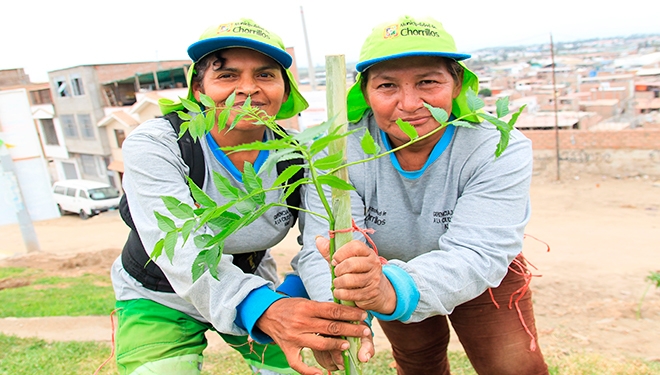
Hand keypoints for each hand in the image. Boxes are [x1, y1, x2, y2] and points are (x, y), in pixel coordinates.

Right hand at [256, 298, 370, 374]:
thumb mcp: (306, 302)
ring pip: (320, 344)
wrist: (266, 313)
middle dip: (351, 329)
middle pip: (331, 327)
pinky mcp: (287, 349)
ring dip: (336, 346)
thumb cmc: (291, 307)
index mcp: (308, 308)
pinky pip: (298, 364)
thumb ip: (323, 309)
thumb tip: (345, 312)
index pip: (333, 311)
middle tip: (365, 331)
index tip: (363, 316)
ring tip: (349, 345)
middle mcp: (302, 322)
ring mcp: (294, 337)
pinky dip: (309, 371)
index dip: (350, 314)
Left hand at [316, 237, 396, 313]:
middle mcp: (374, 264)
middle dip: (338, 270)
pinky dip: (340, 293)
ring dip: (338, 283)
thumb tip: (318, 239)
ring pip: (349, 280)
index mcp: (368, 252)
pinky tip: (339, 292)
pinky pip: (349, 294)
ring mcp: (373, 279)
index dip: (341, 252)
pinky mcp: (370, 293)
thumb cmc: (357, 274)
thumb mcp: (345, 261)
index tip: (335, 259)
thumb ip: (331, 251)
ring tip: (337, 283)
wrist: (378, 292)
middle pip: (351, 264)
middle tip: (336, 273)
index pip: (355, 246)